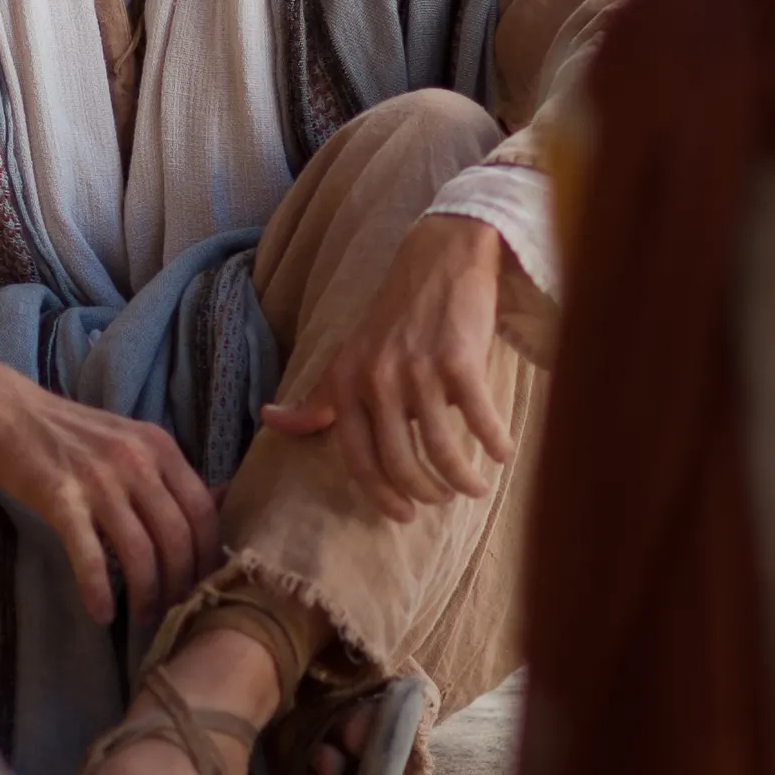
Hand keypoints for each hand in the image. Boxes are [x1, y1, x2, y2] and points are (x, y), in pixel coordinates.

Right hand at [0, 363, 218, 625]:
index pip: (203, 511)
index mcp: (160, 447)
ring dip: (146, 596)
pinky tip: (100, 614)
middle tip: (174, 613)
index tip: (203, 587)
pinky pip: (89, 554)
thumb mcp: (132, 441)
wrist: (6, 411)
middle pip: (177, 537)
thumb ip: (170, 474)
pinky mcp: (61, 497)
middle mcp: (137, 461)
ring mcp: (99, 479)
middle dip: (180, 585)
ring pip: (140, 551)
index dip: (207, 557)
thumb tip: (224, 503)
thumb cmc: (70, 433)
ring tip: (142, 621)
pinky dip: (98, 589)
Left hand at [257, 214, 514, 522]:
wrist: (440, 259)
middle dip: (425, 492)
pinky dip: (495, 443)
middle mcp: (376, 381)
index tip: (404, 515)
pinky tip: (502, 452)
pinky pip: (479, 420)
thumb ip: (317, 399)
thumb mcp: (346, 357)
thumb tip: (271, 422)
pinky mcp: (459, 361)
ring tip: (475, 486)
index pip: (358, 459)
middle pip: (400, 463)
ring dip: (463, 478)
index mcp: (346, 384)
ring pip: (443, 450)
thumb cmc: (394, 315)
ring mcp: (418, 372)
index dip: (381, 495)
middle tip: (444, 499)